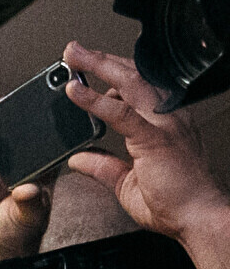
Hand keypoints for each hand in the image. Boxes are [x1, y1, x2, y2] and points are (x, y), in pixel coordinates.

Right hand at [0, 86, 50, 268]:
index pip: (39, 133)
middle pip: (9, 126)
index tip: (38, 97)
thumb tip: (28, 190)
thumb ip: (30, 202)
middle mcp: (13, 158)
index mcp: (37, 163)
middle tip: (1, 96)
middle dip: (5, 107)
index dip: (37, 113)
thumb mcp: (31, 216)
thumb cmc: (17, 232)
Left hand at [61, 40, 229, 268]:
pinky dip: (94, 100)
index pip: (136, 89)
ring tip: (71, 57)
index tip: (88, 67)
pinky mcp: (154, 138)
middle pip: (132, 78)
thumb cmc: (174, 202)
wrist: (196, 218)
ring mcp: (162, 125)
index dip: (112, 74)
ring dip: (97, 67)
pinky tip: (74, 90)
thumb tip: (79, 158)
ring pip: (128, 84)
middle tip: (72, 50)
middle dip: (101, 60)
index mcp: (163, 124)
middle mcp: (166, 118)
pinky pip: (120, 113)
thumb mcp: (126, 182)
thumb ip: (103, 166)